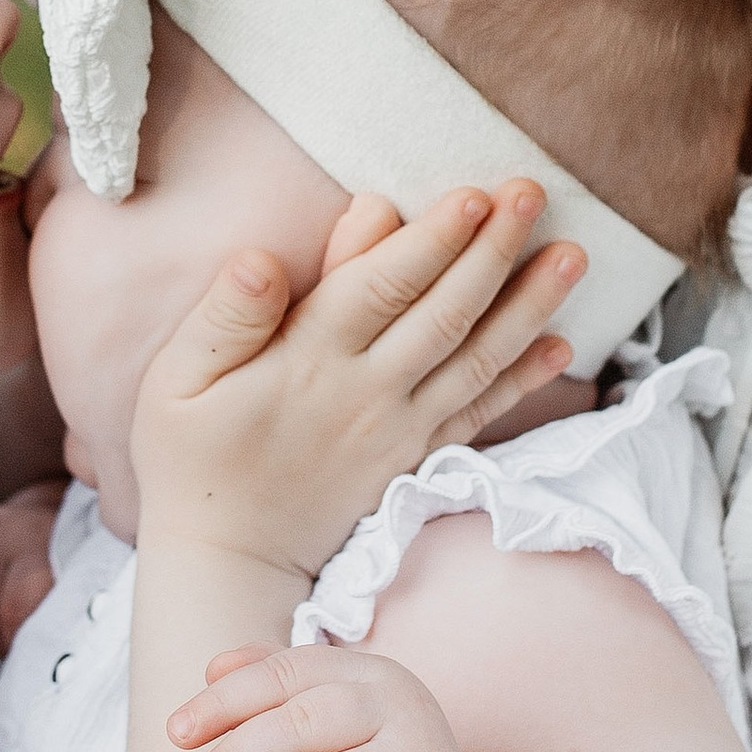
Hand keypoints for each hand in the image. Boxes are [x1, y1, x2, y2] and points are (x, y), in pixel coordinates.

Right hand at [129, 180, 580, 587]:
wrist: (227, 559)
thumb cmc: (192, 458)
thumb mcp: (176, 381)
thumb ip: (226, 317)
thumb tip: (261, 257)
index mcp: (308, 361)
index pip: (382, 287)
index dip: (433, 239)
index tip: (476, 194)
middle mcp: (367, 392)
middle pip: (444, 312)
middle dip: (494, 249)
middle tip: (532, 191)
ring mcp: (400, 429)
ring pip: (476, 358)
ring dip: (529, 304)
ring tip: (575, 256)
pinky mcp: (415, 458)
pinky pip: (480, 414)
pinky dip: (525, 379)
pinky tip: (562, 344)